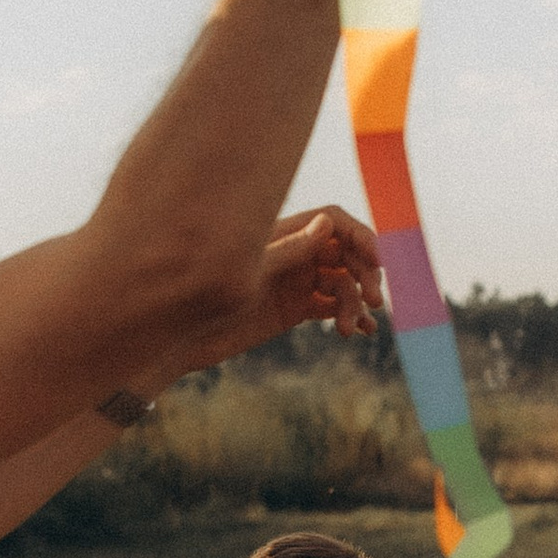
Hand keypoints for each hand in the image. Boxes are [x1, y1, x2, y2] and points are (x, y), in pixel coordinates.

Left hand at [183, 204, 381, 369]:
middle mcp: (293, 253)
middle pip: (346, 252)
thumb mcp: (250, 271)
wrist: (182, 336)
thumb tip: (327, 223)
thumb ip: (289, 248)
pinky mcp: (294, 309)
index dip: (360, 236)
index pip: (334, 221)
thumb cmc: (205, 297)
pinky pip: (332, 307)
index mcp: (283, 233)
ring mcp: (295, 281)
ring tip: (350, 329)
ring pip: (343, 284)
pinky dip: (351, 316)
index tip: (376, 262)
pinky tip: (361, 331)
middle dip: (365, 273)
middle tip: (373, 301)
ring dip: (355, 303)